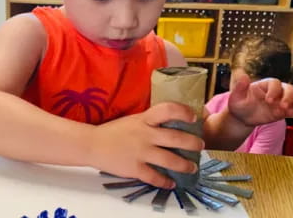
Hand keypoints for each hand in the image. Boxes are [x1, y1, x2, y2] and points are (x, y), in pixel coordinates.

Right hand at [88, 102, 203, 187]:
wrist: (92, 144)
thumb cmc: (114, 131)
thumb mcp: (133, 120)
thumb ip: (151, 122)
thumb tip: (173, 123)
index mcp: (143, 119)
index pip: (167, 110)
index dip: (183, 111)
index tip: (194, 117)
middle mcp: (144, 134)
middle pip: (176, 138)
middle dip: (192, 143)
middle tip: (200, 146)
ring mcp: (140, 153)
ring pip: (170, 160)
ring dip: (185, 165)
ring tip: (192, 168)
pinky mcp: (135, 169)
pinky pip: (155, 177)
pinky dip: (166, 182)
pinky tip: (171, 183)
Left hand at [228, 74, 292, 125]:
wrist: (242, 117)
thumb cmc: (238, 104)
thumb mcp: (235, 96)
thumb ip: (239, 87)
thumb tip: (243, 75)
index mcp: (263, 85)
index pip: (274, 83)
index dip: (273, 90)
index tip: (268, 100)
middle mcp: (274, 92)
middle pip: (287, 88)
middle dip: (288, 96)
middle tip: (282, 106)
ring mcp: (280, 101)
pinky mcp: (284, 111)